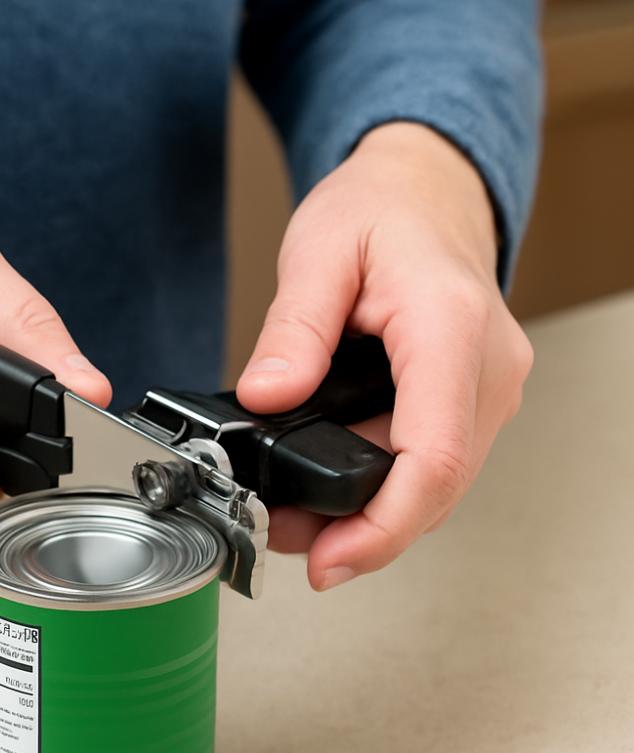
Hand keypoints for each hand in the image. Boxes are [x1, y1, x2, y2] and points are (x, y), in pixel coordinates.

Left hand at [236, 122, 532, 588]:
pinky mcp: (470, 400)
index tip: (332, 561)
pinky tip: (331, 492)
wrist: (425, 191)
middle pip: (436, 488)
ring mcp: (485, 389)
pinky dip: (382, 489)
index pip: (434, 455)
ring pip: (436, 486)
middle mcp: (486, 368)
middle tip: (283, 537)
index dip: (383, 526)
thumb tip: (267, 396)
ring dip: (369, 516)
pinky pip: (433, 464)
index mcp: (449, 328)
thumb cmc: (381, 209)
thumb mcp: (318, 250)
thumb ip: (293, 329)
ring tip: (294, 518)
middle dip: (360, 532)